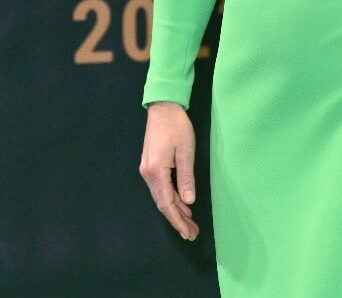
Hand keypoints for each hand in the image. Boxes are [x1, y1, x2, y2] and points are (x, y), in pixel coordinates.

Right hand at [139, 102, 198, 240]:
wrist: (163, 108)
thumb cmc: (177, 127)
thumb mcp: (186, 151)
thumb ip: (186, 177)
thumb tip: (189, 201)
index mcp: (156, 172)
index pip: (167, 204)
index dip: (178, 220)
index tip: (188, 232)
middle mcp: (148, 175)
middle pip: (163, 204)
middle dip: (178, 220)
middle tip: (192, 233)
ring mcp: (147, 171)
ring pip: (162, 198)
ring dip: (176, 211)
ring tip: (190, 224)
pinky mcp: (151, 167)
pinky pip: (161, 189)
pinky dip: (172, 199)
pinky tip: (183, 205)